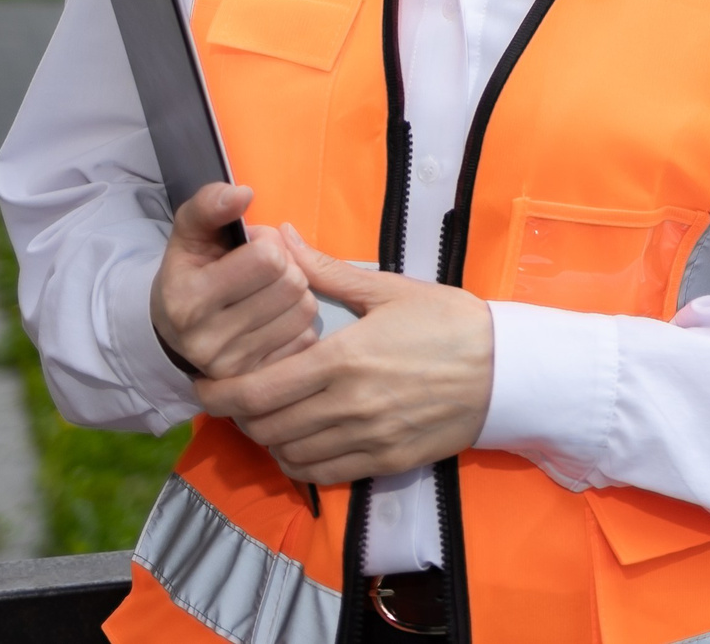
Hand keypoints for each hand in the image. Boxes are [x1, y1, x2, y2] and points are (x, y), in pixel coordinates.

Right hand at [149, 184, 317, 379]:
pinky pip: (307, 338)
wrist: (175, 331)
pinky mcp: (256, 381)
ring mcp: (232, 367)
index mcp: (187, 300)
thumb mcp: (190, 232)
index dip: (267, 242)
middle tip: (264, 270)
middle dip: (286, 267)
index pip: (267, 258)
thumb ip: (210, 205)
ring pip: (304, 310)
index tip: (251, 247)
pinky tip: (274, 319)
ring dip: (296, 293)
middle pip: (291, 284)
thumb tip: (242, 193)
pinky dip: (297, 323)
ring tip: (268, 292)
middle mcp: (205, 340)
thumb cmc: (191, 271)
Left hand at [193, 226, 496, 486]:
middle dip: (237, 417)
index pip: (257, 389)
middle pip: (264, 427)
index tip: (202, 386)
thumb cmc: (448, 322)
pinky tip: (301, 441)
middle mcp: (348, 406)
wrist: (506, 369)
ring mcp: (367, 439)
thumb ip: (325, 271)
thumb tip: (277, 236)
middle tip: (231, 400)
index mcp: (343, 359)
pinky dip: (300, 462)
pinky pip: (323, 473)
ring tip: (266, 419)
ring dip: (267, 440)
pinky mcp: (386, 461)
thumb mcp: (387, 289)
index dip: (218, 394)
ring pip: (289, 455)